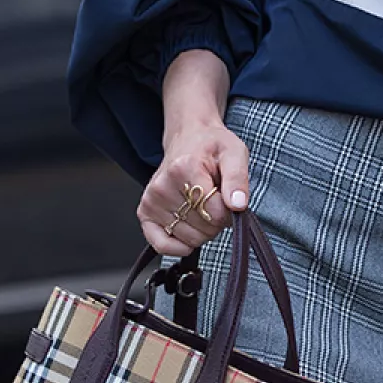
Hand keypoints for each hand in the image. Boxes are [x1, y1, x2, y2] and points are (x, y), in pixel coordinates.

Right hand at [138, 119, 249, 256]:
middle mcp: (163, 186)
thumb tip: (237, 205)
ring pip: (189, 240)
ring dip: (202, 230)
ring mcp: (151, 201)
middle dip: (217, 221)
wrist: (189, 137)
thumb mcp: (235, 153)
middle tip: (215, 200)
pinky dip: (179, 245)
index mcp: (184, 168)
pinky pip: (161, 245)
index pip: (215, 212)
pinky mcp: (145, 212)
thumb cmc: (212, 146)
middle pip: (203, 229)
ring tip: (201, 206)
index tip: (228, 197)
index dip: (229, 211)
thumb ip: (238, 179)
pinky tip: (189, 229)